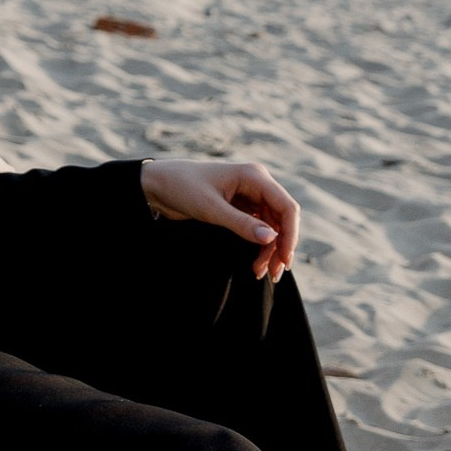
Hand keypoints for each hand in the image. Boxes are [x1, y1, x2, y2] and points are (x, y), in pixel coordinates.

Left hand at [138, 156, 300, 284]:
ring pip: (272, 226)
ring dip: (270, 250)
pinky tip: (256, 263)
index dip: (290, 234)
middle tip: (273, 274)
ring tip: (261, 273)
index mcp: (254, 176)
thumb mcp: (211, 209)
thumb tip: (272, 239)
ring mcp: (250, 195)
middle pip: (282, 218)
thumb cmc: (183, 188)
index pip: (286, 206)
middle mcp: (257, 184)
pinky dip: (259, 246)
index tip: (284, 260)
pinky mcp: (241, 207)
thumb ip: (241, 224)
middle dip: (281, 246)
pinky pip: (259, 228)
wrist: (159, 185)